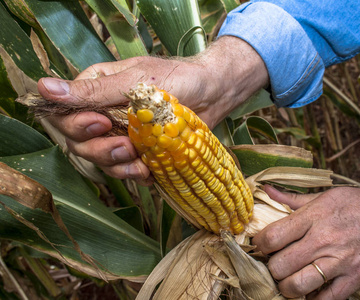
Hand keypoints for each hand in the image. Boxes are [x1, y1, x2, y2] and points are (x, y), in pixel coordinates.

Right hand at [37, 36, 267, 181]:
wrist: (212, 94)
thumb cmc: (177, 78)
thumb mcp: (135, 81)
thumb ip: (93, 91)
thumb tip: (44, 88)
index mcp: (96, 91)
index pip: (65, 116)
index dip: (76, 126)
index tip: (102, 123)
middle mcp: (104, 115)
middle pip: (80, 144)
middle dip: (99, 150)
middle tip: (125, 146)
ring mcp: (121, 135)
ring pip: (102, 161)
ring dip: (117, 166)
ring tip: (139, 160)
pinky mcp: (140, 151)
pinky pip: (127, 171)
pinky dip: (136, 174)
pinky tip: (148, 170)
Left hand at [252, 171, 359, 298]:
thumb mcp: (327, 195)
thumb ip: (293, 198)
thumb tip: (266, 189)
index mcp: (314, 216)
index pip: (272, 236)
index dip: (259, 245)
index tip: (261, 246)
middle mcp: (324, 239)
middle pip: (280, 265)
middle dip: (271, 268)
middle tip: (276, 264)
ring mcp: (341, 262)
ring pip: (297, 286)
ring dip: (287, 287)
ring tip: (289, 280)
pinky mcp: (355, 279)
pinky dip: (313, 299)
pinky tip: (310, 291)